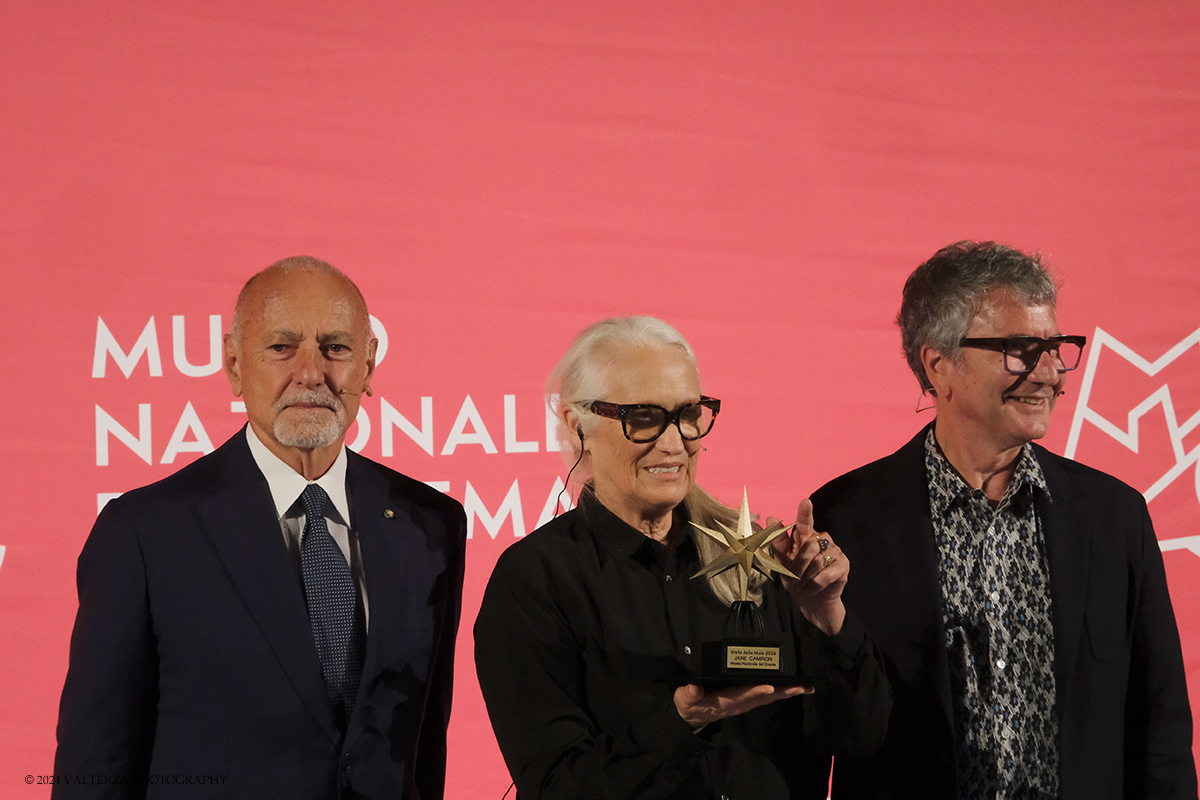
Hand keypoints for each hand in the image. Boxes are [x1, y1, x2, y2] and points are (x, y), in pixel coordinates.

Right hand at [674, 682, 811, 730]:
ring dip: (787, 692)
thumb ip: (689, 694)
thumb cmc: (689, 705)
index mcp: (724, 702)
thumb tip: (694, 688)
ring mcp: (744, 702)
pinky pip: (766, 696)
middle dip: (783, 691)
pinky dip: (780, 691)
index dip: (755, 691)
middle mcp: (739, 703)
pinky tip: (791, 687)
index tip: (769, 687)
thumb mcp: (684, 700)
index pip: (742, 695)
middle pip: (764, 697)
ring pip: (768, 697)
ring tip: (805, 687)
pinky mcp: (746, 700)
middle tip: (803, 687)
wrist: (693, 716)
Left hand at [768, 498, 846, 635]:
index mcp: (804, 536)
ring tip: (804, 584)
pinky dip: (815, 584)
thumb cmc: (796, 579)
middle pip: (808, 546)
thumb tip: (770, 518)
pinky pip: (825, 574)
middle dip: (798, 566)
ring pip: (816, 560)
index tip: (805, 502)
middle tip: (795, 578)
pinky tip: (813, 588)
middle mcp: (821, 539)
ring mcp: (834, 550)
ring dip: (806, 577)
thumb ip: (778, 541)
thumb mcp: (782, 561)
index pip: (804, 522)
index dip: (805, 513)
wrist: (812, 601)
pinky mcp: (843, 564)